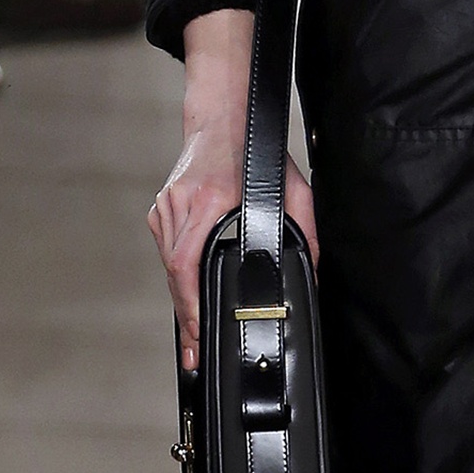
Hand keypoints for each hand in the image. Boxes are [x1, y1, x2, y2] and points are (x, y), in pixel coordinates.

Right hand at [152, 8, 318, 370]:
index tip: (199, 334)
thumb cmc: (257, 152)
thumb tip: (310, 274)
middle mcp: (182, 207)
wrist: (223, 117)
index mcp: (208, 203)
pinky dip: (179, 277)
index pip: (189, 266)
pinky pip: (169, 252)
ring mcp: (167, 208)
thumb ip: (305, 233)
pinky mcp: (163, 210)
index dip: (192, 306)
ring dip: (183, 300)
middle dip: (188, 318)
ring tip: (192, 337)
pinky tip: (189, 298)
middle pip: (176, 275)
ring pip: (170, 267)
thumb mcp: (293, 191)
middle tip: (194, 354)